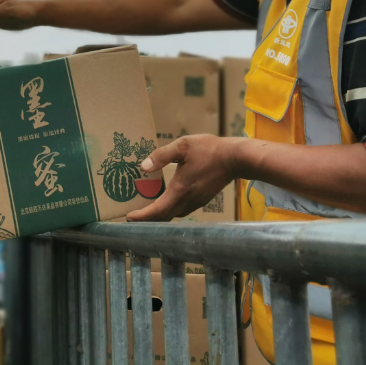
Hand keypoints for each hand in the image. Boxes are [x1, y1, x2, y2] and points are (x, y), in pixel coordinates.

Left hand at [126, 135, 240, 221]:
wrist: (236, 158)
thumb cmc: (209, 150)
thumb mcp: (183, 146)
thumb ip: (161, 156)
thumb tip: (143, 167)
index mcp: (180, 190)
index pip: (158, 211)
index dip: (143, 216)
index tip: (129, 216)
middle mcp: (188, 200)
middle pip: (164, 216)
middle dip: (148, 218)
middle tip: (134, 214)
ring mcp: (197, 202)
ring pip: (174, 214)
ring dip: (160, 214)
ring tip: (146, 208)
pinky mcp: (202, 199)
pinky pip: (182, 209)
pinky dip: (170, 209)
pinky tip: (166, 200)